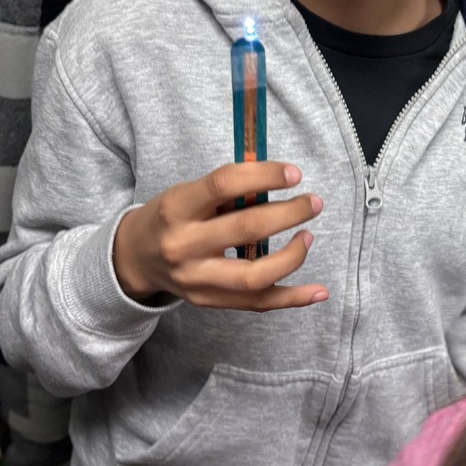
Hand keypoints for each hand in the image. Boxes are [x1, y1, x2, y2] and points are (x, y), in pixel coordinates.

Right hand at [113, 162, 326, 310]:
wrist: (135, 258)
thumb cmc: (171, 216)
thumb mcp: (188, 192)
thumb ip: (228, 190)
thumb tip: (279, 179)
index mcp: (178, 208)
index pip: (224, 184)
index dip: (264, 175)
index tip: (294, 173)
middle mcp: (185, 246)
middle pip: (246, 229)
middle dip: (288, 213)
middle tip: (312, 202)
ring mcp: (197, 280)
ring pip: (255, 276)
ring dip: (292, 256)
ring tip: (307, 236)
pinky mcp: (209, 302)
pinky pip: (257, 303)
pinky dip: (292, 298)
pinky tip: (318, 291)